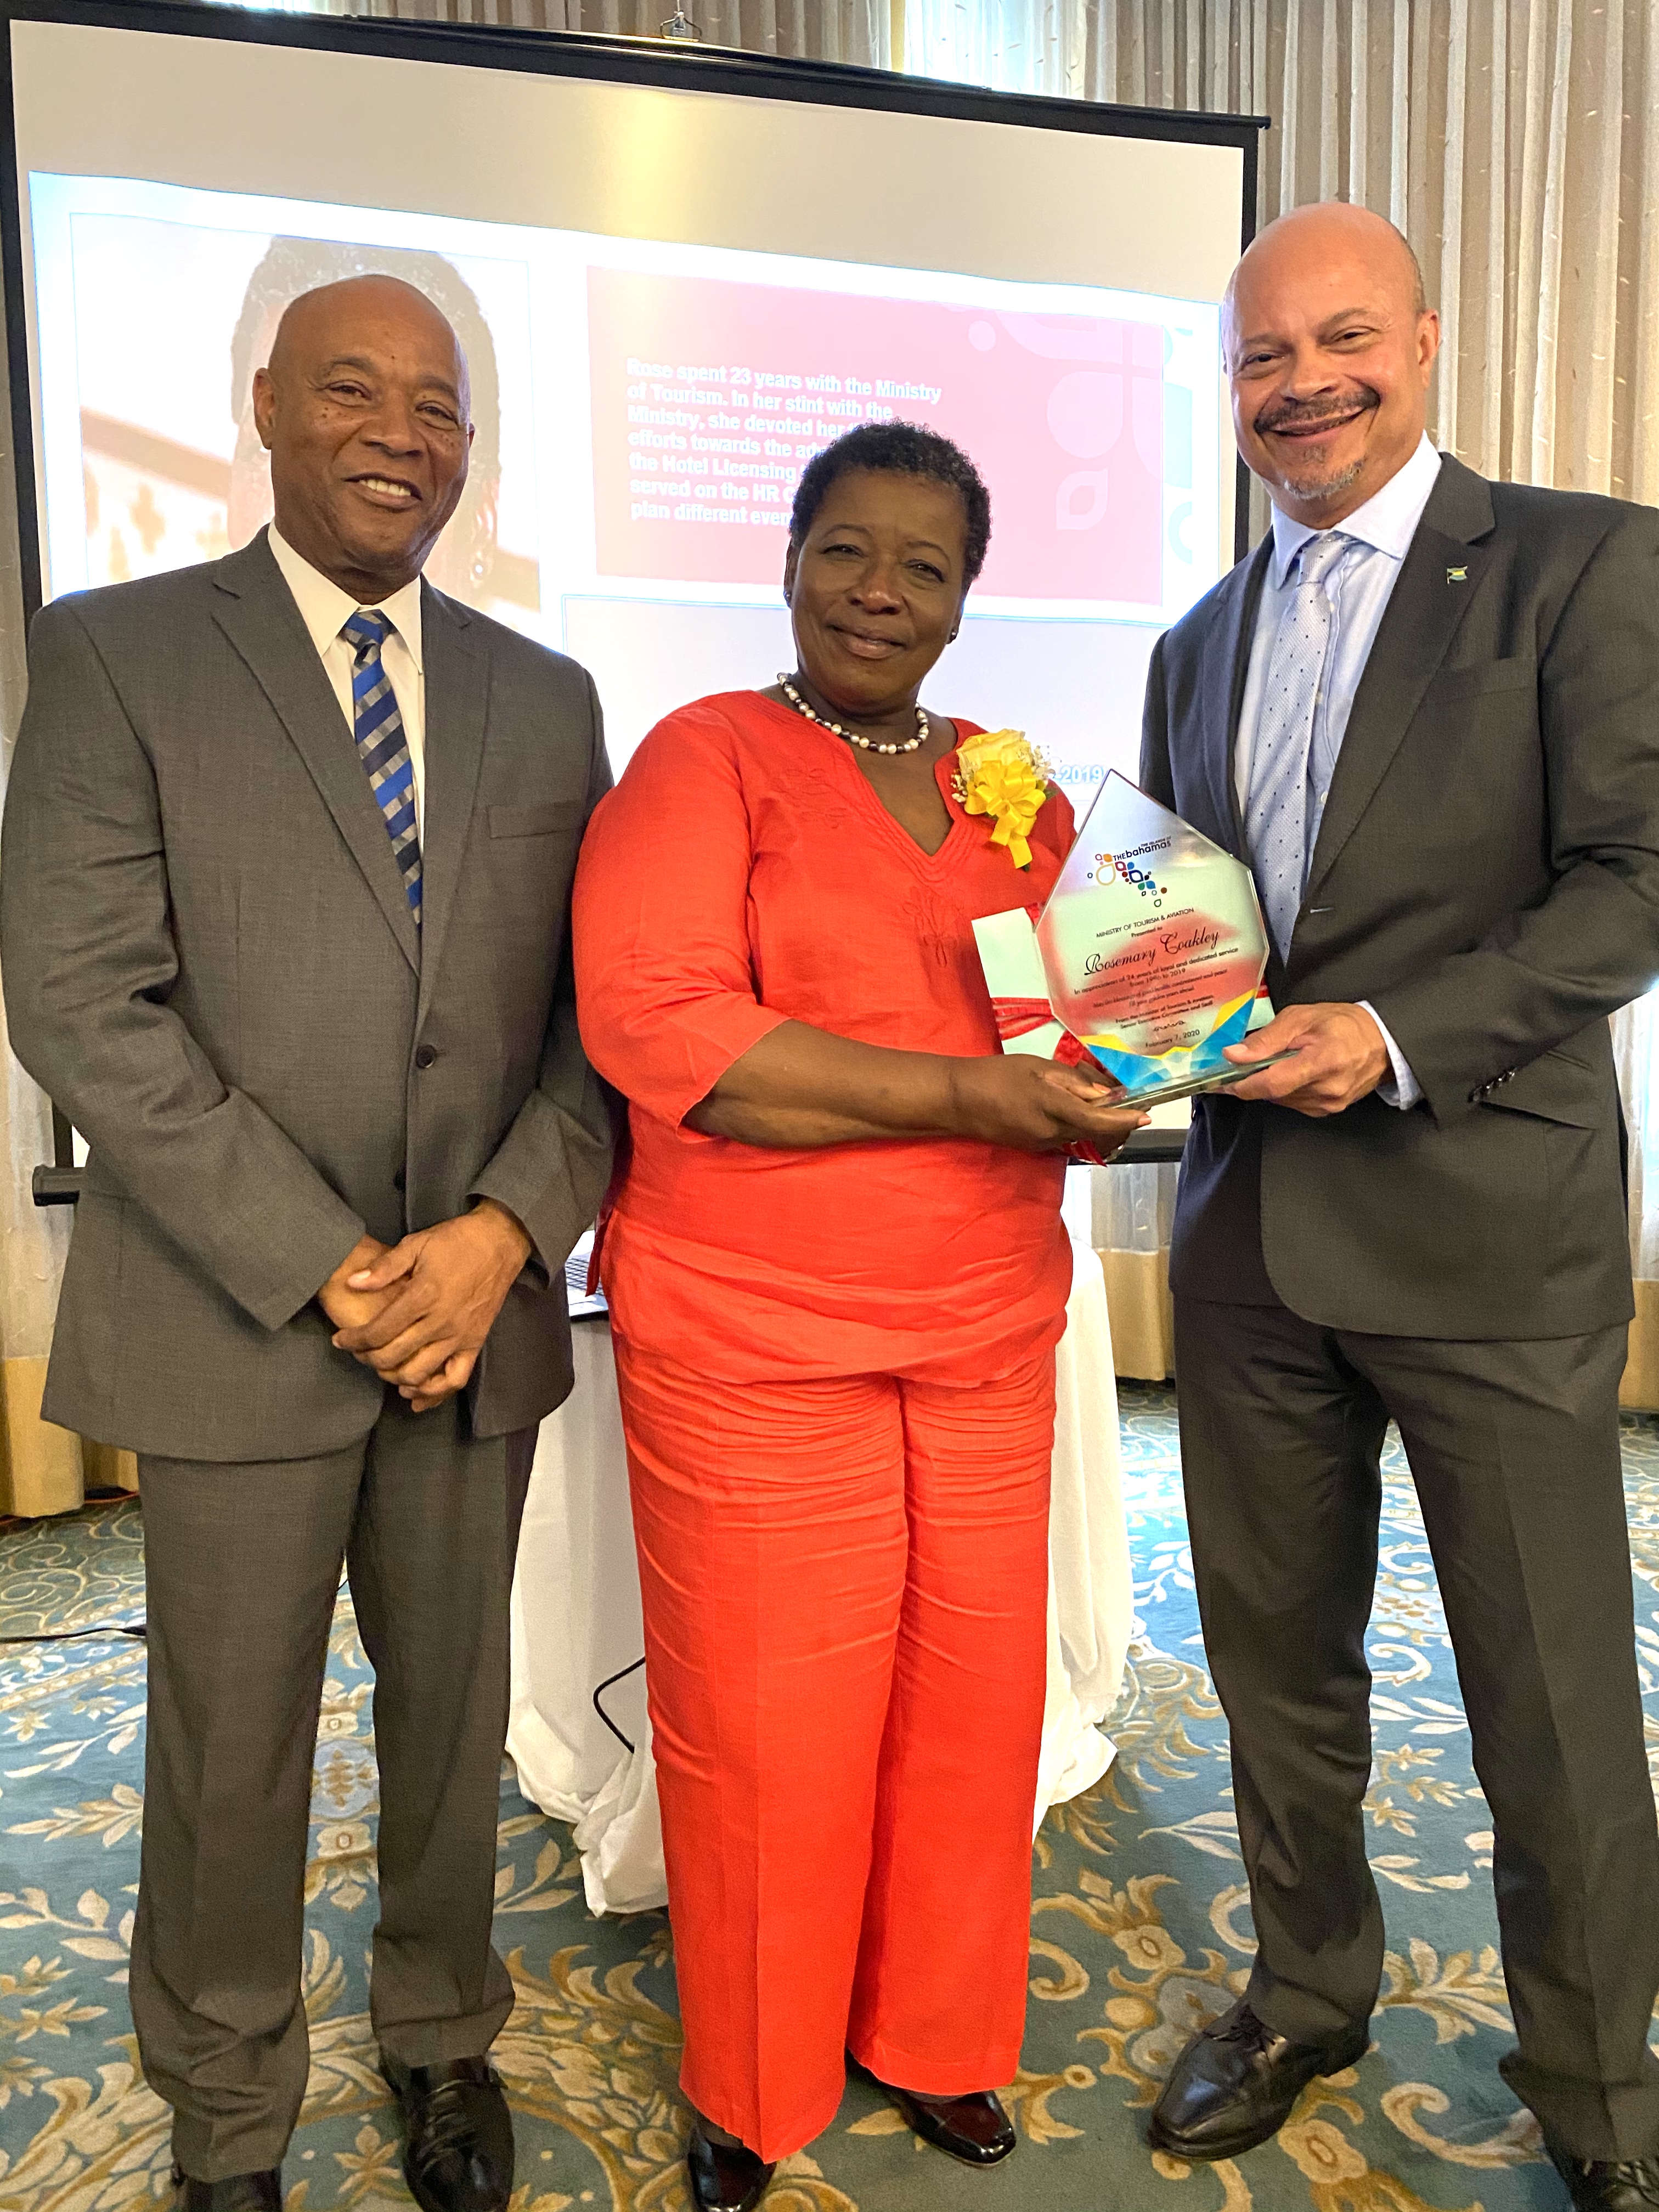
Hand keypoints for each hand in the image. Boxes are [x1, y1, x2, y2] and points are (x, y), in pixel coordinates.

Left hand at [330, 1199, 533, 1412]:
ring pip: (420, 1373)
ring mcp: (460, 1335)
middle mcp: (441, 1321)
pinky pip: (455, 1378)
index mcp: (423, 1295)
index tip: (340, 1340)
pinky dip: (434, 1392)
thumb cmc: (457, 1241)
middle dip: (367, 1358)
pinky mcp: (475, 1343)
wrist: (500, 1243)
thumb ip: (384, 1267)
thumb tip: (353, 1283)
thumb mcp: (416, 1244)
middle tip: (357, 1352)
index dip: (354, 1340)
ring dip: (394, 1377)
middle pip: (394, 1356)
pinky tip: (415, 1393)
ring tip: (382, 1368)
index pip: (379, 1330)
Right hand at [947, 1055, 1148, 1154]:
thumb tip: (1101, 1095)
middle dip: (1116, 1121)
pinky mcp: (1035, 1147)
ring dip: (1098, 1123)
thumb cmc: (995, 1076)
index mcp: (1051, 1107)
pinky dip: (1079, 1125)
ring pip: (1083, 1136)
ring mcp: (1043, 1143)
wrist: (958, 1100)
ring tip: (1102, 1101)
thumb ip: (1071, 1082)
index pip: (1098, 1120)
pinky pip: (1067, 1137)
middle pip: (1096, 1132)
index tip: (1146, 1116)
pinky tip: (1075, 1108)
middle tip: (1128, 1101)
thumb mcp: (1036, 1068)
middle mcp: (1051, 1133)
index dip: (1125, 1120)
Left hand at [1223, 1001, 1388, 1116]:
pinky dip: (1287, 1089)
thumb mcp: (1301, 1018)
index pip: (1271, 1084)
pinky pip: (1295, 1103)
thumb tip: (1234, 1055)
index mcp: (1322, 1062)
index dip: (1242, 1085)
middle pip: (1272, 1093)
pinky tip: (1297, 1072)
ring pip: (1281, 1100)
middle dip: (1256, 1079)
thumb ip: (1266, 1039)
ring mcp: (1330, 1103)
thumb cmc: (1344, 1024)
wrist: (1381, 1041)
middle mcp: (1327, 1089)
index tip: (1222, 1080)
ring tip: (1284, 1060)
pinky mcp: (1330, 1110)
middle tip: (1250, 1061)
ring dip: (1273, 1084)